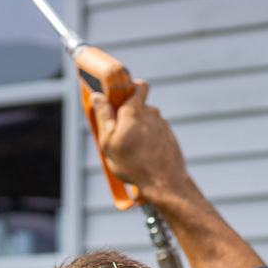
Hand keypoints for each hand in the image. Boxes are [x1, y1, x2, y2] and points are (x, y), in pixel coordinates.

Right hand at [90, 79, 194, 205]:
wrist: (165, 182)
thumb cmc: (134, 163)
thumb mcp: (109, 142)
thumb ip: (103, 117)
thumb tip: (98, 97)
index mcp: (134, 110)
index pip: (138, 85)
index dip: (129, 88)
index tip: (119, 98)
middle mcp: (152, 113)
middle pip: (139, 107)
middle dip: (129, 117)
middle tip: (120, 135)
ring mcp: (163, 126)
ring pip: (148, 122)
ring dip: (140, 132)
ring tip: (133, 152)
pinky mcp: (170, 138)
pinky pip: (156, 135)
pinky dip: (150, 142)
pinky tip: (145, 158)